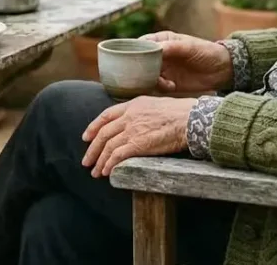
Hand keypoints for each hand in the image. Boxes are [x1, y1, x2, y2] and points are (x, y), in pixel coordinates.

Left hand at [81, 96, 195, 177]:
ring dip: (100, 161)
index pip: (106, 115)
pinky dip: (109, 165)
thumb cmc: (181, 113)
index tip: (86, 136)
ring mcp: (132, 130)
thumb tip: (141, 122)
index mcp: (133, 104)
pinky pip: (117, 156)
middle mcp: (129, 116)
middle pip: (103, 133)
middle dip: (92, 149)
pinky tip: (107, 173)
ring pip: (108, 147)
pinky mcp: (137, 144)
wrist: (190, 120)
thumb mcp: (157, 104)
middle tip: (86, 161)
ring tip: (95, 172)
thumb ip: (144, 112)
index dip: (94, 127)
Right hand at [142, 31, 232, 92]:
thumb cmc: (206, 52)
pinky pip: (156, 86)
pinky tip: (172, 86)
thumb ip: (172, 47)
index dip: (134, 50)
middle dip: (140, 69)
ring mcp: (163, 69)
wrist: (221, 70)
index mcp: (162, 41)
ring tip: (165, 82)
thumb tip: (154, 48)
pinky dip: (160, 87)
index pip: (141, 44)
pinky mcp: (168, 82)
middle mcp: (159, 55)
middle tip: (147, 74)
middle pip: (140, 62)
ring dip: (151, 80)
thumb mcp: (190, 47)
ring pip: (145, 75)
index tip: (133, 58)